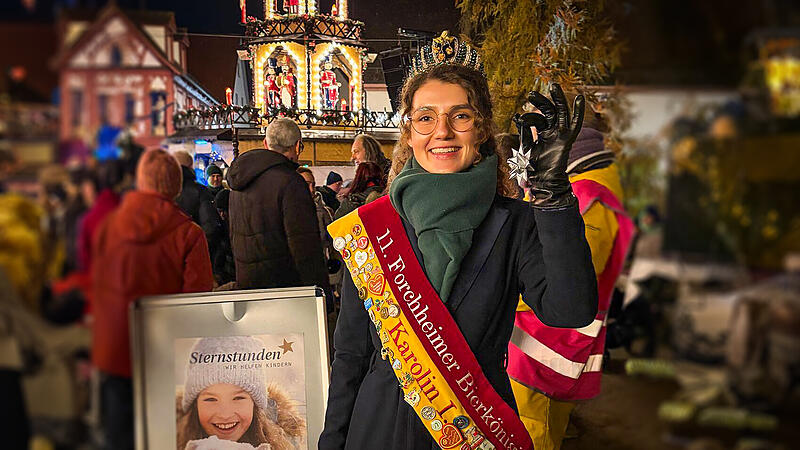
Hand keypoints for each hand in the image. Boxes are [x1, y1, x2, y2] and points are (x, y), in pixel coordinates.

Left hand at [512, 83, 583, 208]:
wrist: (541, 180)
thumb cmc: (532, 167)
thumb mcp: (525, 146)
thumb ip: (523, 132)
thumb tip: (517, 116)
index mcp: (542, 135)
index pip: (536, 120)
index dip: (528, 117)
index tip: (519, 115)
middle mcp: (552, 132)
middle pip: (548, 112)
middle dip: (541, 101)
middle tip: (532, 93)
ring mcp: (560, 134)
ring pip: (560, 112)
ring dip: (557, 99)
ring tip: (553, 86)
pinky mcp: (567, 138)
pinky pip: (575, 123)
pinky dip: (578, 111)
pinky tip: (580, 97)